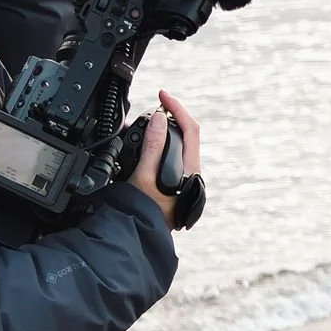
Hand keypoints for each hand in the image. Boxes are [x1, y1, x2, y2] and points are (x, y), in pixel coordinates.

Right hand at [130, 88, 200, 210]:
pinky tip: (149, 142)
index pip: (190, 128)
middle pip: (187, 134)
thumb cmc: (143, 212)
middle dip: (171, 116)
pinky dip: (162, 143)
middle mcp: (192, 172)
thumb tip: (160, 117)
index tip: (162, 95)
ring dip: (167, 129)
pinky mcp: (177, 183)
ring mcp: (185, 178)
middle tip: (154, 106)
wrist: (139, 235)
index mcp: (190, 169)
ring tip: (149, 122)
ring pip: (180, 144)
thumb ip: (153, 145)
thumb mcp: (143, 175)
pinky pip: (173, 155)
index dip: (177, 108)